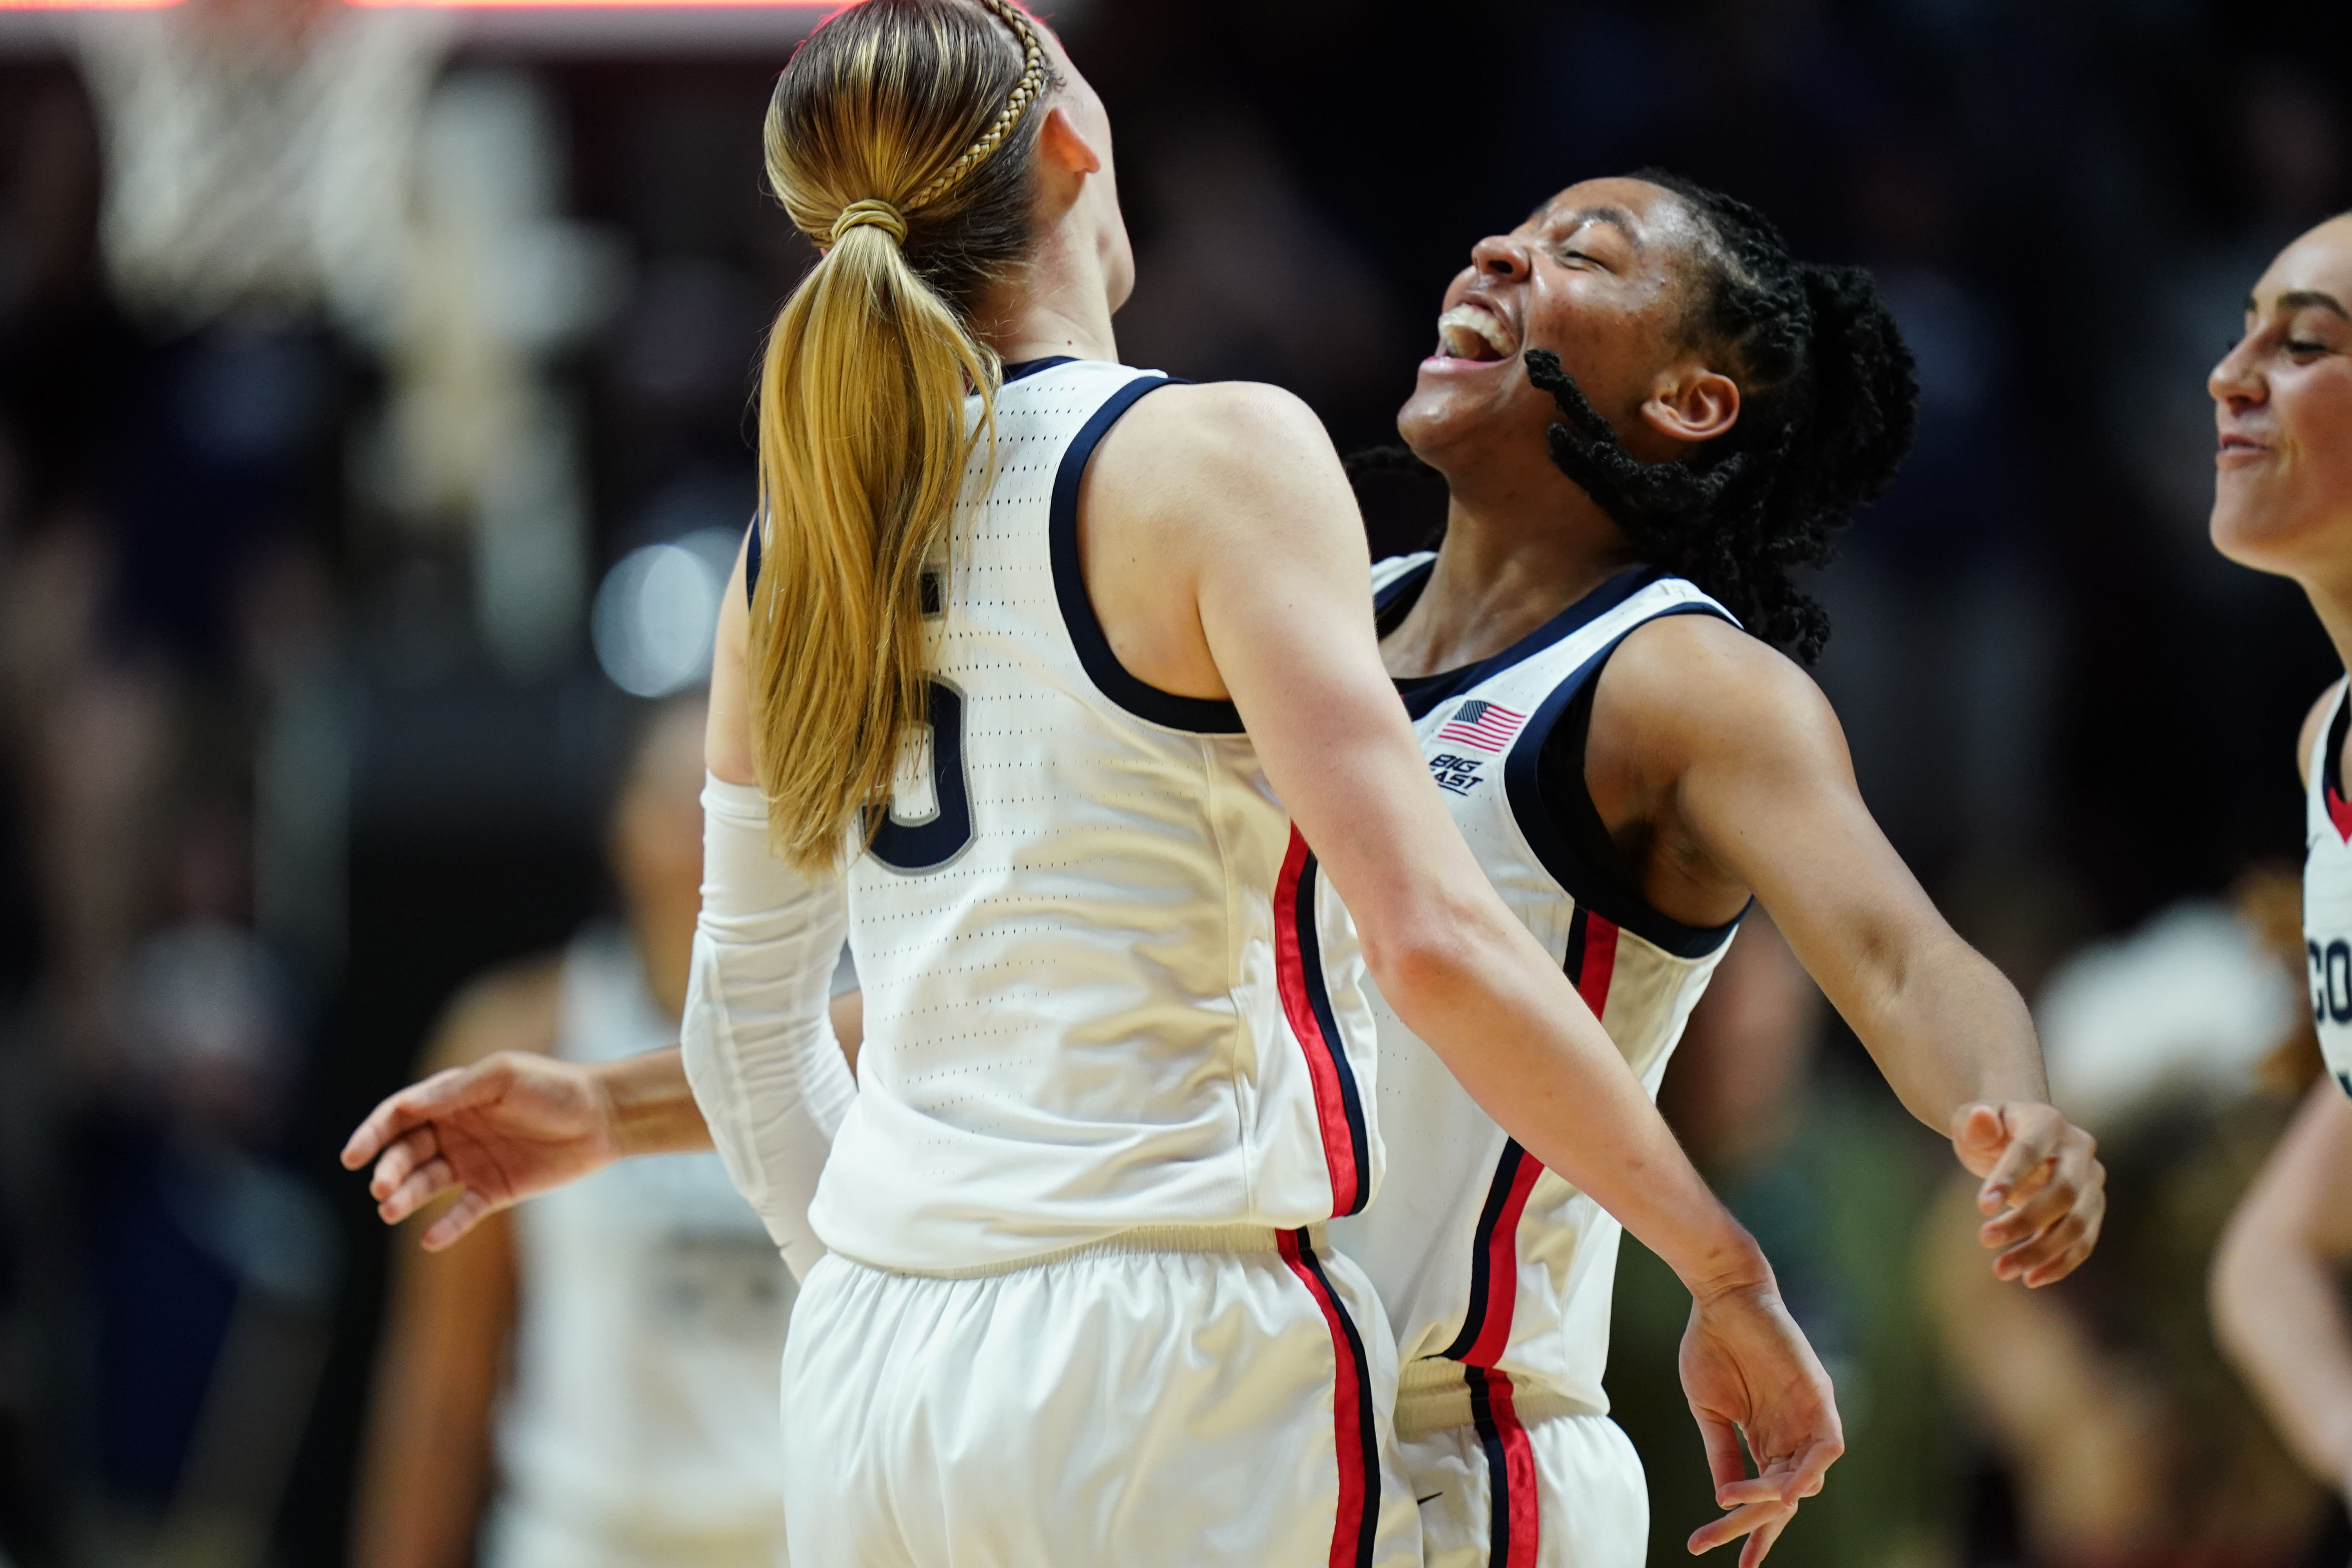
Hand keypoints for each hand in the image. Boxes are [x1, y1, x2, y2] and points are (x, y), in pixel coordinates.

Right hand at [341, 1052, 624, 1249]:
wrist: (602, 1116)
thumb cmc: (552, 1087)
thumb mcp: (502, 1077)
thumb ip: (454, 1091)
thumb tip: (407, 1106)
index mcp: (451, 1099)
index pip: (399, 1116)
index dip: (373, 1134)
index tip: (353, 1155)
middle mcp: (454, 1132)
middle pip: (407, 1153)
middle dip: (389, 1169)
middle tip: (381, 1187)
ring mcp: (471, 1163)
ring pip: (426, 1184)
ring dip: (406, 1197)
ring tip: (390, 1210)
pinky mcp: (493, 1191)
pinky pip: (461, 1213)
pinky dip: (446, 1226)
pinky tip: (431, 1239)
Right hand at [1678, 1276, 1842, 1565]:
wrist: (1720, 1297)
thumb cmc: (1711, 1346)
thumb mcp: (1710, 1412)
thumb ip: (1723, 1455)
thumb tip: (1725, 1501)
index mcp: (1767, 1439)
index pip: (1770, 1499)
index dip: (1756, 1534)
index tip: (1740, 1566)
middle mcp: (1793, 1435)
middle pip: (1784, 1498)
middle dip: (1753, 1525)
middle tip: (1716, 1542)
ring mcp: (1809, 1418)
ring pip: (1805, 1480)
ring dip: (1771, 1499)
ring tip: (1736, 1505)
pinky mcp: (1820, 1399)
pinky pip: (1826, 1449)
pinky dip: (1807, 1474)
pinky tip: (1781, 1490)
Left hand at [1949, 1102, 2104, 1286]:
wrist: (2014, 1137)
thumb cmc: (1988, 1131)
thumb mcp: (1969, 1121)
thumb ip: (1973, 1123)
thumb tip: (1982, 1119)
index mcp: (2048, 1121)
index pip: (2031, 1151)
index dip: (2009, 1178)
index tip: (1982, 1208)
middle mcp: (2080, 1150)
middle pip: (2064, 1192)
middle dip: (2025, 1220)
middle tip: (1984, 1238)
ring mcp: (2092, 1181)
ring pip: (2078, 1223)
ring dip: (2042, 1251)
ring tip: (2000, 1270)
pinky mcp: (2093, 1208)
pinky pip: (2084, 1242)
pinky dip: (2060, 1264)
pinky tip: (2029, 1278)